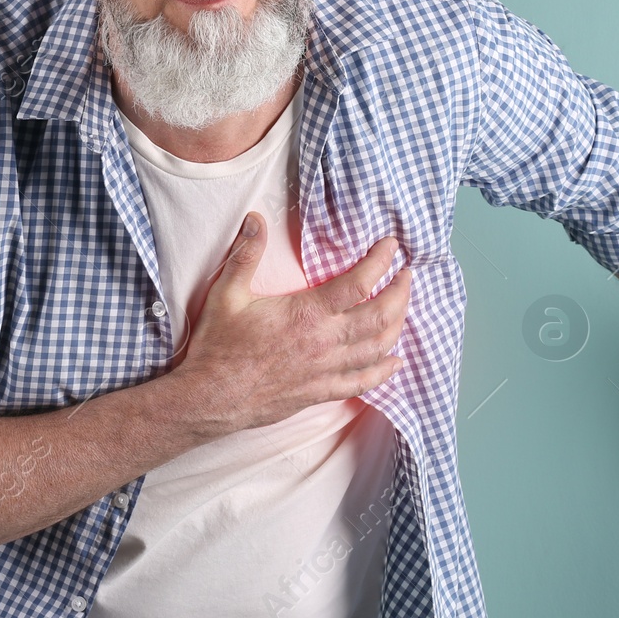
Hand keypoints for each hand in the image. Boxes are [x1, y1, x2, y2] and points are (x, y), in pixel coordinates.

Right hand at [173, 211, 411, 433]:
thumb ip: (246, 254)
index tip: (392, 246)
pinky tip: (394, 361)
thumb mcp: (227, 293)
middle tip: (408, 275)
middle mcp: (324, 342)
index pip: (359, 282)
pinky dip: (383, 371)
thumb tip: (254, 219)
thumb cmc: (218, 346)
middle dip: (401, 292)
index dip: (381, 261)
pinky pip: (362, 382)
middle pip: (381, 315)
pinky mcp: (320, 392)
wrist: (210, 398)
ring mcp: (325, 370)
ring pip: (378, 348)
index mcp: (307, 313)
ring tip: (404, 307)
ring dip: (398, 325)